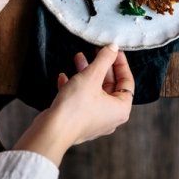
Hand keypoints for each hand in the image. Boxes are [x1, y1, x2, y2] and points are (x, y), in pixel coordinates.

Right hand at [13, 44, 134, 165]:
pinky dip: (74, 87)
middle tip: (96, 50)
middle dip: (101, 66)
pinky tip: (64, 76)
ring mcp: (94, 121)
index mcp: (121, 109)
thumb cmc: (76, 106)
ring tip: (78, 58)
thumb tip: (114, 47)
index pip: (127, 81)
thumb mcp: (92, 76)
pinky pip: (81, 100)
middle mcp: (110, 117)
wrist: (51, 131)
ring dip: (86, 74)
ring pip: (94, 91)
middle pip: (110, 85)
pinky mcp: (79, 122)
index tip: (114, 50)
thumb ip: (104, 59)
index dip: (120, 63)